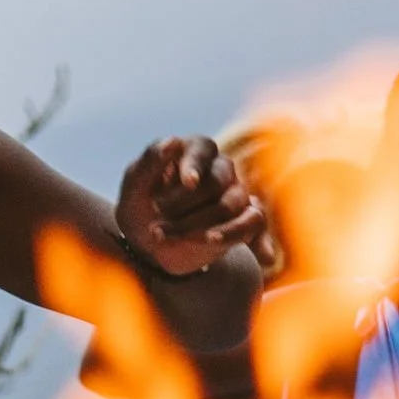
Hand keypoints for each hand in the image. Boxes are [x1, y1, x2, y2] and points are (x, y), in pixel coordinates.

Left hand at [116, 136, 271, 279]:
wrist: (146, 244)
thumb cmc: (139, 206)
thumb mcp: (133, 185)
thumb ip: (149, 162)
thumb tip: (172, 141)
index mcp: (193, 151)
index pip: (203, 148)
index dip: (195, 164)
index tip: (188, 182)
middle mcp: (218, 169)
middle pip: (218, 180)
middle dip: (186, 204)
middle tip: (156, 221)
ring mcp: (234, 195)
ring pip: (232, 205)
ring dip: (199, 227)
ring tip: (168, 239)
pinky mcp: (243, 221)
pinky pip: (256, 224)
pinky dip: (260, 241)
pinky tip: (264, 257)